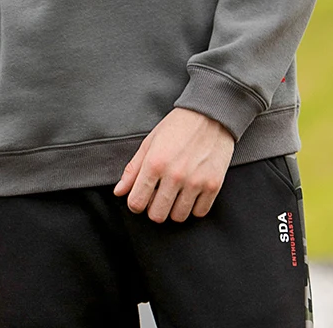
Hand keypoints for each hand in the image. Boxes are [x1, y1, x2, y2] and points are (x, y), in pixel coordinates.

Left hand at [113, 107, 235, 222]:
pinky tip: (191, 193)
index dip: (135, 203)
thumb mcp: (150, 142)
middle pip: (157, 215)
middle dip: (154, 208)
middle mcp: (174, 175)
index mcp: (155, 163)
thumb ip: (133, 169)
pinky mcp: (213, 185)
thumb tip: (119, 191)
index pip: (136, 203)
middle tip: (159, 195)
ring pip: (178, 217)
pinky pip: (199, 212)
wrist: (210, 114)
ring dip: (174, 208)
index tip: (141, 198)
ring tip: (176, 193)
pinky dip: (194, 207)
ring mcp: (195, 182)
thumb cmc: (178, 126)